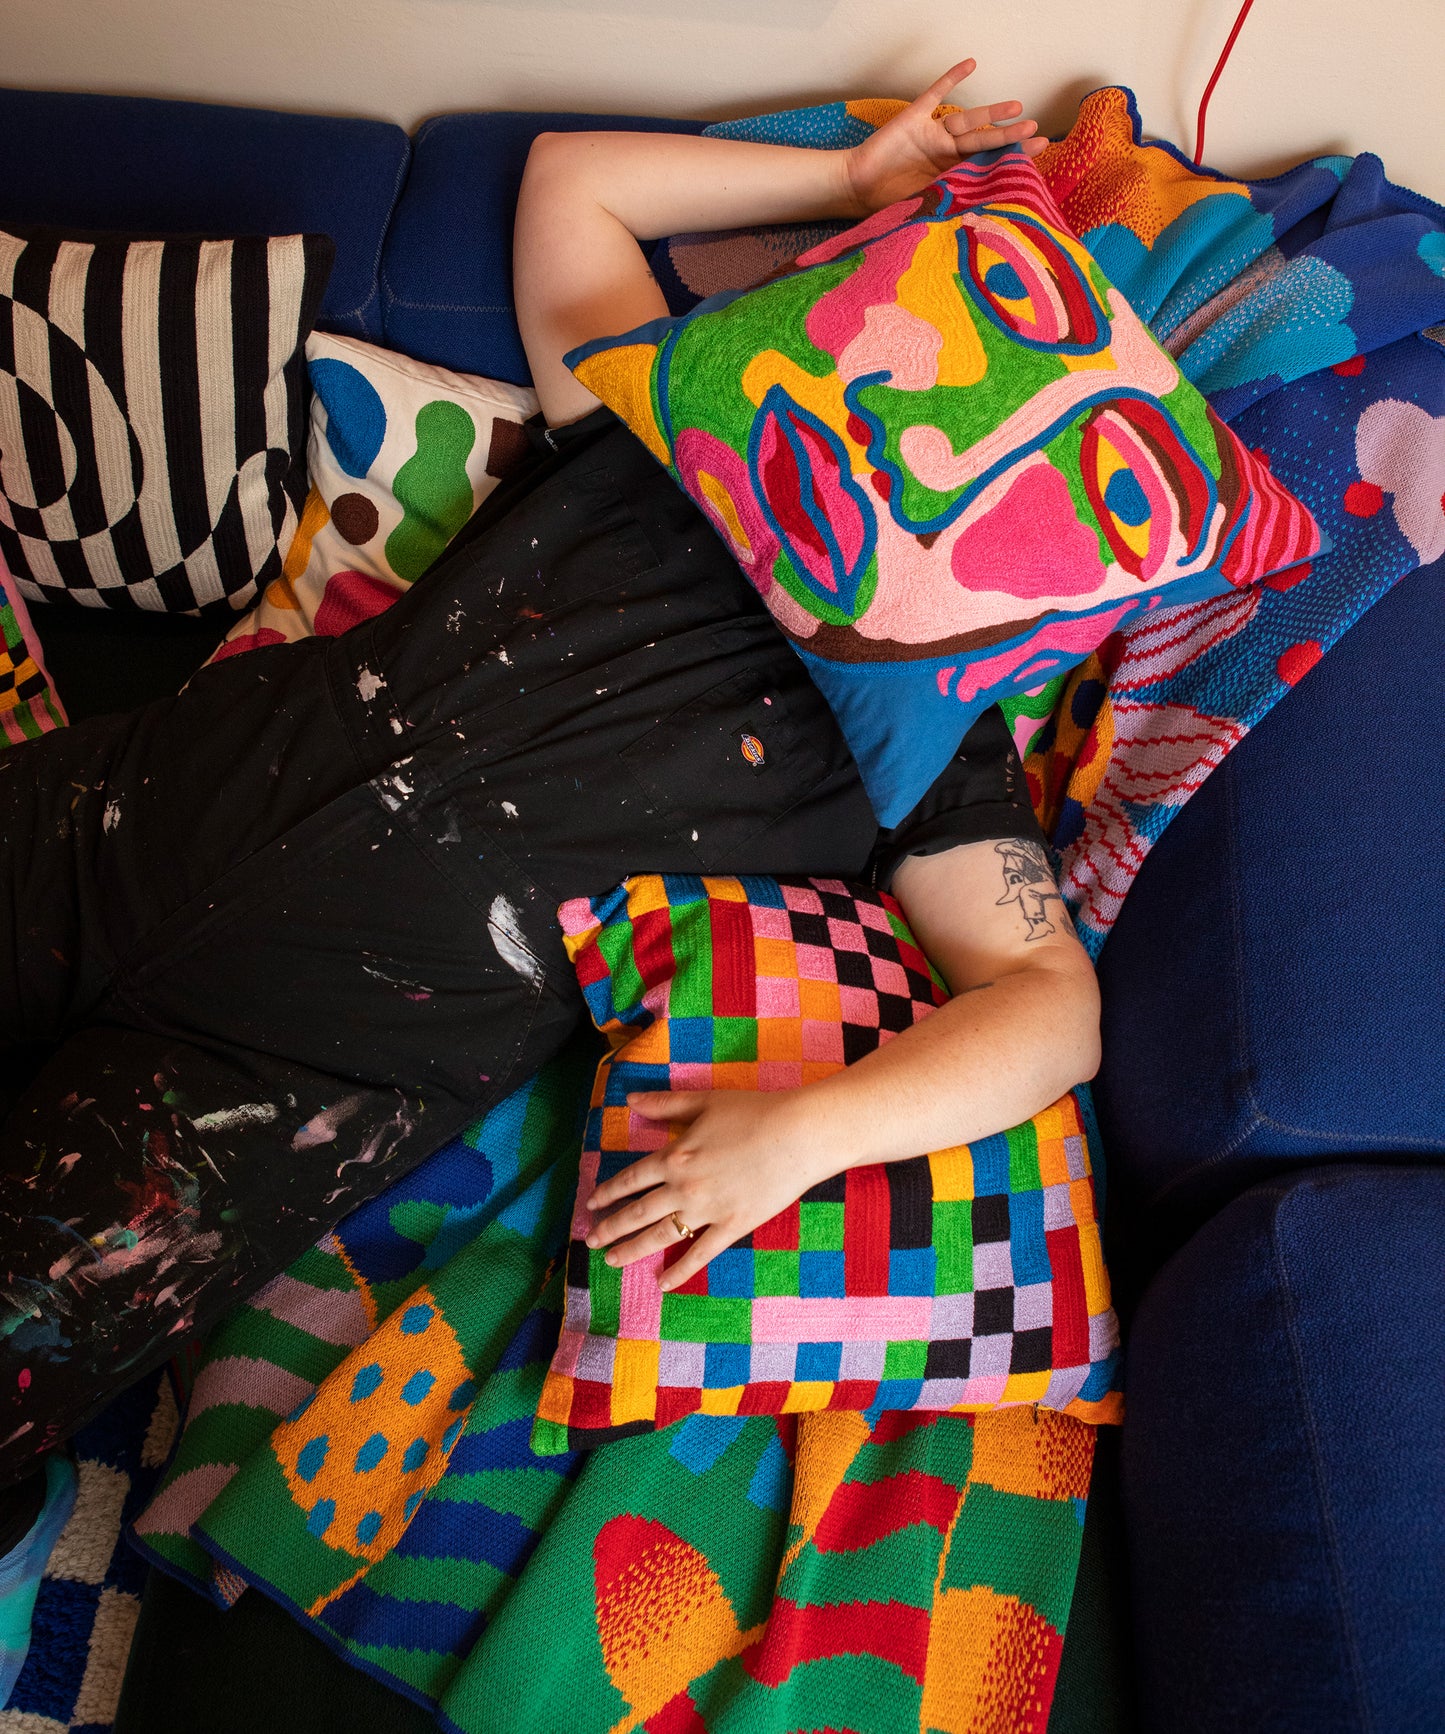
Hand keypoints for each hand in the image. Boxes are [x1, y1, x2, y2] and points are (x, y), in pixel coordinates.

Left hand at [584, 1090, 834, 1291]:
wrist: (798, 1134)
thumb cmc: (754, 1112)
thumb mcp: (704, 1102)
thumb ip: (665, 1104)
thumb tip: (629, 1100)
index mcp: (675, 1156)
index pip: (631, 1178)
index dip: (608, 1192)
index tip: (591, 1203)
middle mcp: (684, 1186)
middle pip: (637, 1212)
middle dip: (610, 1227)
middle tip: (590, 1240)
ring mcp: (707, 1210)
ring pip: (660, 1236)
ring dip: (632, 1250)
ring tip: (611, 1261)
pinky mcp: (732, 1226)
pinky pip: (699, 1254)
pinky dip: (680, 1271)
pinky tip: (662, 1284)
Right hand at [844, 58, 1045, 215]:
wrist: (855, 188)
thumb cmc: (885, 204)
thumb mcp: (923, 210)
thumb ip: (948, 207)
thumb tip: (979, 224)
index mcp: (950, 176)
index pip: (986, 165)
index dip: (1010, 158)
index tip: (1037, 154)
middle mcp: (945, 154)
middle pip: (984, 142)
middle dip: (1009, 137)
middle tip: (1035, 129)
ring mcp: (931, 135)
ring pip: (967, 120)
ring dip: (991, 112)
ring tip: (1016, 106)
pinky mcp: (914, 119)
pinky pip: (936, 94)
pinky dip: (952, 78)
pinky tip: (971, 64)